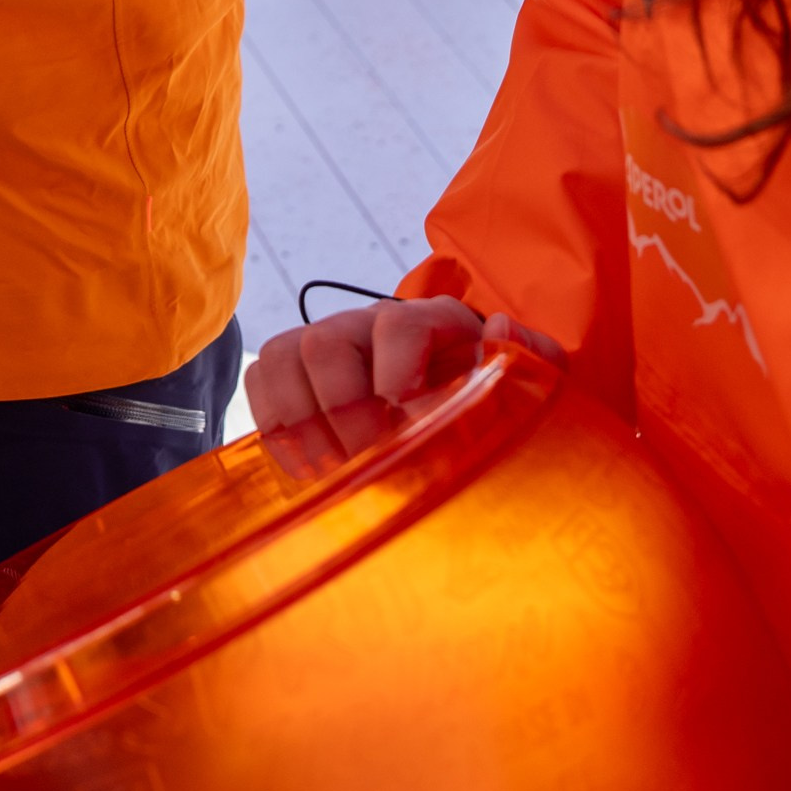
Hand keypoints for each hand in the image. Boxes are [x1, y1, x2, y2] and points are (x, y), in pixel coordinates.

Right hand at [245, 297, 553, 478]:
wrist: (457, 403)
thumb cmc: (490, 395)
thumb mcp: (524, 379)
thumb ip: (529, 355)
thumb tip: (500, 330)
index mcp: (428, 322)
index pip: (397, 325)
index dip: (397, 374)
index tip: (409, 423)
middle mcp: (369, 325)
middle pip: (325, 341)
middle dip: (342, 410)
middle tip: (369, 456)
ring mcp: (327, 346)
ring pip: (283, 355)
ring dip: (302, 421)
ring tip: (334, 469)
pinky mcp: (297, 376)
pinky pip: (261, 379)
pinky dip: (274, 425)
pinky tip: (308, 467)